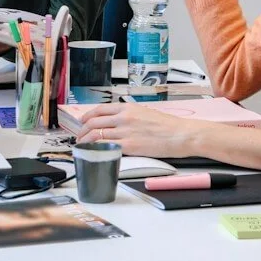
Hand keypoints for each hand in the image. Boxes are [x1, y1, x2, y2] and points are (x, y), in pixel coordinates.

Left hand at [75, 104, 207, 157]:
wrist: (181, 134)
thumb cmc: (168, 126)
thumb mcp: (145, 113)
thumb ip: (129, 115)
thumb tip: (117, 122)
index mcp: (128, 108)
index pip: (99, 109)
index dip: (87, 116)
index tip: (82, 121)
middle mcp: (123, 118)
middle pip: (94, 122)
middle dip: (83, 130)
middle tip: (79, 136)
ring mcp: (125, 132)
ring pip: (96, 135)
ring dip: (86, 141)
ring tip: (83, 146)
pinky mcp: (129, 146)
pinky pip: (106, 147)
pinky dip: (96, 149)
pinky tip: (93, 153)